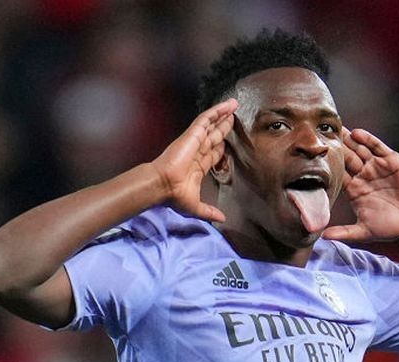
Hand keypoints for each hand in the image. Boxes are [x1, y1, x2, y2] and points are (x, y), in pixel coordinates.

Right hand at [150, 99, 237, 221]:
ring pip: (211, 124)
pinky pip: (206, 119)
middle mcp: (197, 151)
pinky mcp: (192, 134)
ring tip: (234, 105)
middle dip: (224, 127)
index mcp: (198, 166)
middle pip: (214, 136)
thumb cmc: (175, 195)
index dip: (222, 147)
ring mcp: (195, 141)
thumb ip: (209, 212)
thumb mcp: (196, 207)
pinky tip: (227, 105)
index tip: (228, 142)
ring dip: (223, 115)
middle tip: (234, 118)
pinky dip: (217, 111)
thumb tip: (222, 219)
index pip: (213, 153)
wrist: (164, 185)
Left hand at [321, 128, 398, 242]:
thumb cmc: (389, 227)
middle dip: (335, 147)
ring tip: (336, 129)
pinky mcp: (391, 160)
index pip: (337, 174)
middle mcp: (363, 175)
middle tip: (320, 133)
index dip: (326, 165)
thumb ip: (345, 232)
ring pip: (359, 149)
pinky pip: (377, 147)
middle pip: (346, 157)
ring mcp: (376, 166)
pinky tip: (357, 134)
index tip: (312, 156)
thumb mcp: (364, 231)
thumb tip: (324, 237)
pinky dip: (368, 140)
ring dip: (348, 140)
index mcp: (354, 189)